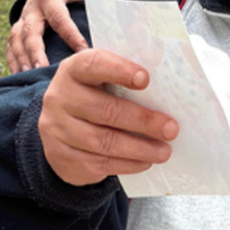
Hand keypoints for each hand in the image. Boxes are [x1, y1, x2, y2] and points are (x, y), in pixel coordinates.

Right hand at [7, 0, 118, 72]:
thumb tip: (119, 14)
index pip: (59, 17)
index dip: (70, 35)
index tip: (82, 52)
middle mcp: (33, 6)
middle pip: (30, 30)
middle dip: (35, 51)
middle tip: (42, 69)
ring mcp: (24, 17)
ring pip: (16, 39)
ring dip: (21, 59)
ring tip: (29, 77)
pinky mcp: (20, 26)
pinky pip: (11, 44)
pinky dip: (13, 60)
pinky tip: (20, 76)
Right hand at [38, 49, 178, 186]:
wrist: (58, 129)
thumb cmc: (92, 98)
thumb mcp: (98, 81)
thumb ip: (123, 80)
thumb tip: (168, 92)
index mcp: (72, 71)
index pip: (93, 64)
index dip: (119, 70)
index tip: (146, 79)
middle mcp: (60, 98)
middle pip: (104, 109)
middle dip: (142, 120)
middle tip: (171, 129)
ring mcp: (57, 129)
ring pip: (103, 141)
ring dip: (139, 148)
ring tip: (164, 151)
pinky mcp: (62, 157)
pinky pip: (99, 163)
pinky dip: (127, 164)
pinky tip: (146, 162)